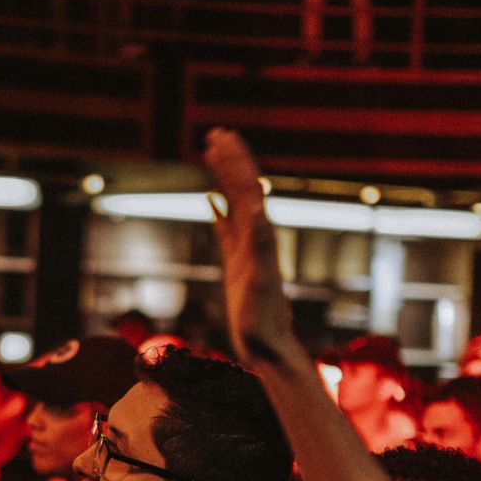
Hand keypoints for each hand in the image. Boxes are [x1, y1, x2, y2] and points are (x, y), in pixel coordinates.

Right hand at [201, 127, 299, 365]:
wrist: (269, 346)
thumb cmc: (264, 320)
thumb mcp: (259, 282)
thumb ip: (259, 245)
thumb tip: (255, 208)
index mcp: (261, 236)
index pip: (247, 189)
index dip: (234, 163)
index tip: (220, 138)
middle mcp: (256, 237)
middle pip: (242, 188)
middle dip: (230, 160)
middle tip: (215, 134)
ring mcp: (246, 248)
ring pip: (234, 204)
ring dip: (224, 177)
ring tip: (211, 155)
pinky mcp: (238, 263)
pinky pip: (226, 229)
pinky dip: (218, 211)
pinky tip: (211, 203)